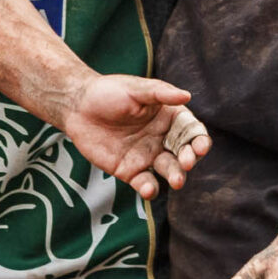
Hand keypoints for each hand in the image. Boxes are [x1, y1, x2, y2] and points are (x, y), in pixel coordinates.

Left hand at [55, 75, 207, 201]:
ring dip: (176, 176)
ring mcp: (148, 156)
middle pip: (185, 153)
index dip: (200, 140)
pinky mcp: (130, 171)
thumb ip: (160, 93)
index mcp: (169, 118)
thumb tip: (187, 96)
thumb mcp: (135, 89)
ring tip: (176, 180)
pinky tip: (147, 189)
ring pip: (169, 171)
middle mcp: (163, 139)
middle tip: (187, 162)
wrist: (76, 106)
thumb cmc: (108, 92)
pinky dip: (149, 189)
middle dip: (190, 159)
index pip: (192, 131)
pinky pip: (145, 183)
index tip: (201, 146)